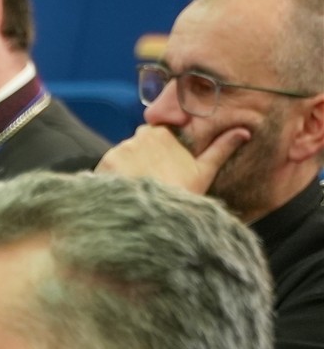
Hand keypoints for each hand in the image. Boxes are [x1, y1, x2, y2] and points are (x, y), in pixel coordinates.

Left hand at [96, 124, 250, 195]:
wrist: (156, 218)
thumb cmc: (183, 196)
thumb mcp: (204, 172)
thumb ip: (221, 148)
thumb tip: (244, 130)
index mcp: (162, 134)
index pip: (152, 135)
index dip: (154, 152)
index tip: (157, 169)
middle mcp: (139, 137)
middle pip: (134, 146)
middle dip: (138, 160)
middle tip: (147, 181)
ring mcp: (120, 150)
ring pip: (119, 157)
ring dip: (124, 170)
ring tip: (135, 190)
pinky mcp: (105, 164)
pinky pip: (105, 168)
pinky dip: (110, 179)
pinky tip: (122, 193)